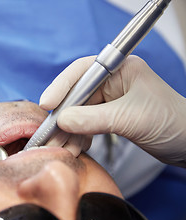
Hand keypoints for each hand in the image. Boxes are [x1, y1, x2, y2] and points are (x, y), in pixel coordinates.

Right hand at [40, 55, 185, 167]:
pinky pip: (86, 125)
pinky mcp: (109, 117)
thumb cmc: (172, 122)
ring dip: (67, 131)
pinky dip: (78, 137)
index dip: (61, 87)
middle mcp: (112, 83)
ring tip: (58, 148)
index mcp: (120, 70)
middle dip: (61, 117)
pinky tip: (75, 148)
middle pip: (76, 95)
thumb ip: (92, 119)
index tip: (47, 105)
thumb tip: (62, 121)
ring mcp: (110, 101)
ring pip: (78, 113)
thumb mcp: (129, 118)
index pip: (82, 72)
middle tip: (47, 135)